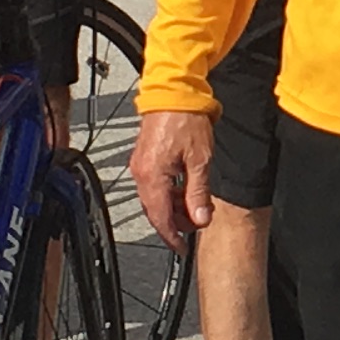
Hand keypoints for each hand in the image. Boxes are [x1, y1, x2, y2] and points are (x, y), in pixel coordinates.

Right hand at [133, 107, 217, 252]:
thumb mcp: (199, 159)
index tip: (183, 248)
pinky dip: (168, 194)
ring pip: (154, 199)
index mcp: (152, 176)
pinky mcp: (143, 158)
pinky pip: (153, 186)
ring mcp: (140, 166)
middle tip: (196, 224)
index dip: (172, 236)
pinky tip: (184, 190)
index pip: (160, 218)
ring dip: (173, 208)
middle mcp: (141, 173)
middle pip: (155, 211)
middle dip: (175, 223)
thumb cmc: (186, 119)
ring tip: (194, 206)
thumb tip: (199, 219)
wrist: (173, 91)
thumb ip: (198, 192)